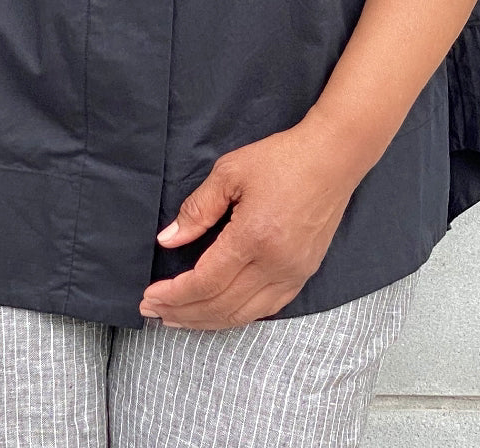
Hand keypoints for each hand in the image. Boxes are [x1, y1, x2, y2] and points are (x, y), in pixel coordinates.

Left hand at [139, 119, 359, 330]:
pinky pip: (265, 309)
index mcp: (253, 238)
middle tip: (152, 311)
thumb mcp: (230, 172)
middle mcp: (274, 265)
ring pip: (242, 315)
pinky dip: (235, 316)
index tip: (148, 296)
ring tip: (177, 318)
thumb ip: (197, 209)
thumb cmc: (280, 159)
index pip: (205, 282)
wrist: (332, 159)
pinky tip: (217, 313)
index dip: (174, 294)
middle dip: (182, 312)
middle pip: (220, 305)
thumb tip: (168, 240)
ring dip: (206, 321)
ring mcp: (292, 274)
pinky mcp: (303, 275)